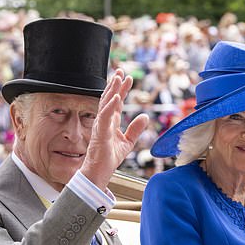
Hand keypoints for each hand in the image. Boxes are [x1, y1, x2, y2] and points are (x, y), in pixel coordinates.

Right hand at [81, 69, 148, 189]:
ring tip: (117, 78)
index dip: (122, 90)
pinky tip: (116, 98)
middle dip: (115, 84)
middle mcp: (104, 122)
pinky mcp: (100, 134)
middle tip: (121, 71)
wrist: (99, 173)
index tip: (128, 78)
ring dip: (111, 91)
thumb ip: (135, 129)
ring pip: (105, 104)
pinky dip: (110, 107)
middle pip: (109, 99)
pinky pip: (104, 117)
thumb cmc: (109, 158)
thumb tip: (145, 117)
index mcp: (111, 123)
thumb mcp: (127, 142)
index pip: (117, 102)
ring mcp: (100, 126)